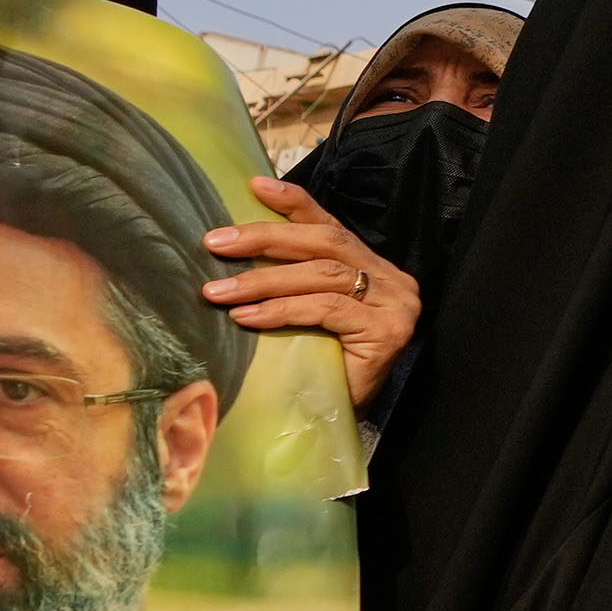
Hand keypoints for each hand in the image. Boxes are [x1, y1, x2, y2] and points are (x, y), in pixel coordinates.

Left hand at [206, 179, 422, 413]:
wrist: (340, 424)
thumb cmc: (320, 369)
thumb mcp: (305, 314)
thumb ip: (295, 282)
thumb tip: (235, 247)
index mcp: (377, 269)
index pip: (332, 227)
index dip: (294, 205)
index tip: (254, 186)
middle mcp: (394, 281)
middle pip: (325, 244)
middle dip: (265, 238)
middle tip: (215, 242)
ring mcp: (396, 306)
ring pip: (323, 276)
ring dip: (262, 280)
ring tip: (217, 292)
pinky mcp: (387, 333)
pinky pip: (325, 310)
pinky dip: (280, 310)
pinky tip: (246, 317)